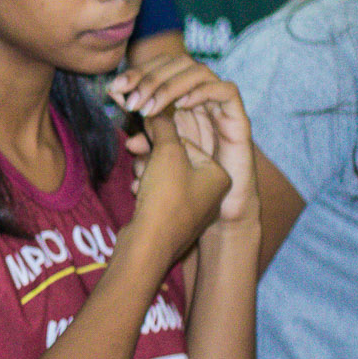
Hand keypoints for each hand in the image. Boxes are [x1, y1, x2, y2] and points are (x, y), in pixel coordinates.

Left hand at [112, 58, 256, 223]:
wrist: (219, 211)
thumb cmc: (186, 188)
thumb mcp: (158, 161)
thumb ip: (146, 143)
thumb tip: (128, 139)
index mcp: (177, 102)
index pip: (159, 69)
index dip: (137, 73)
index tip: (115, 88)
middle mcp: (199, 99)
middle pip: (178, 63)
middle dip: (149, 76)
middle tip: (130, 99)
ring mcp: (220, 107)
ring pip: (200, 72)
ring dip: (170, 85)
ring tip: (149, 108)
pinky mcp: (239, 118)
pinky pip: (226, 91)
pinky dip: (202, 92)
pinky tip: (182, 105)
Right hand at [126, 110, 230, 265]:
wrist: (149, 245)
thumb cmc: (165, 198)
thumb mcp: (167, 153)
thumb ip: (164, 128)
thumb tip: (158, 113)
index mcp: (219, 174)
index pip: (188, 142)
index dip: (163, 141)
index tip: (147, 144)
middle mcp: (212, 191)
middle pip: (177, 157)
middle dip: (153, 155)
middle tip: (138, 157)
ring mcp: (195, 207)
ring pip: (165, 174)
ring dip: (147, 170)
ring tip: (139, 179)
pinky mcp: (176, 218)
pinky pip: (160, 191)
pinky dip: (146, 187)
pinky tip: (138, 193)